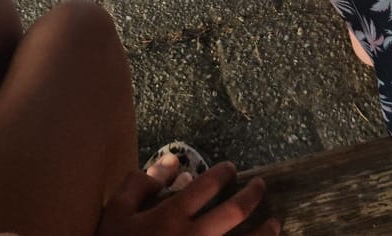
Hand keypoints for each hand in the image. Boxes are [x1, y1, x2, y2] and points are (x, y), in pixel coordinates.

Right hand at [98, 156, 274, 235]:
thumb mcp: (117, 212)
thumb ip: (142, 183)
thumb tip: (172, 162)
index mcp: (172, 216)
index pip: (207, 185)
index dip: (223, 173)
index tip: (230, 169)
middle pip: (234, 212)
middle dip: (252, 196)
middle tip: (260, 186)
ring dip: (265, 232)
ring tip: (275, 222)